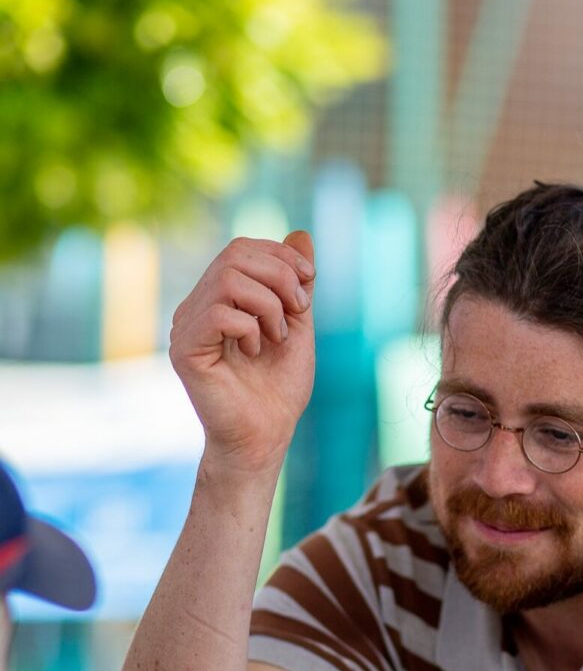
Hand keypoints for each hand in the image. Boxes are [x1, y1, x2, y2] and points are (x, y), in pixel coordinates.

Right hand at [169, 233, 316, 473]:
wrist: (267, 436)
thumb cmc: (280, 388)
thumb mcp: (298, 325)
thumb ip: (297, 283)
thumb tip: (302, 234)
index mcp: (220, 298)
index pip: (242, 249)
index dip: (281, 255)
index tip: (309, 280)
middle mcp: (197, 307)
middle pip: (235, 255)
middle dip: (281, 276)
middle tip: (298, 311)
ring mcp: (187, 326)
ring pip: (228, 279)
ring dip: (269, 304)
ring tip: (277, 336)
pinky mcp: (185, 349)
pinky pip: (218, 312)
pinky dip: (250, 328)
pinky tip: (255, 352)